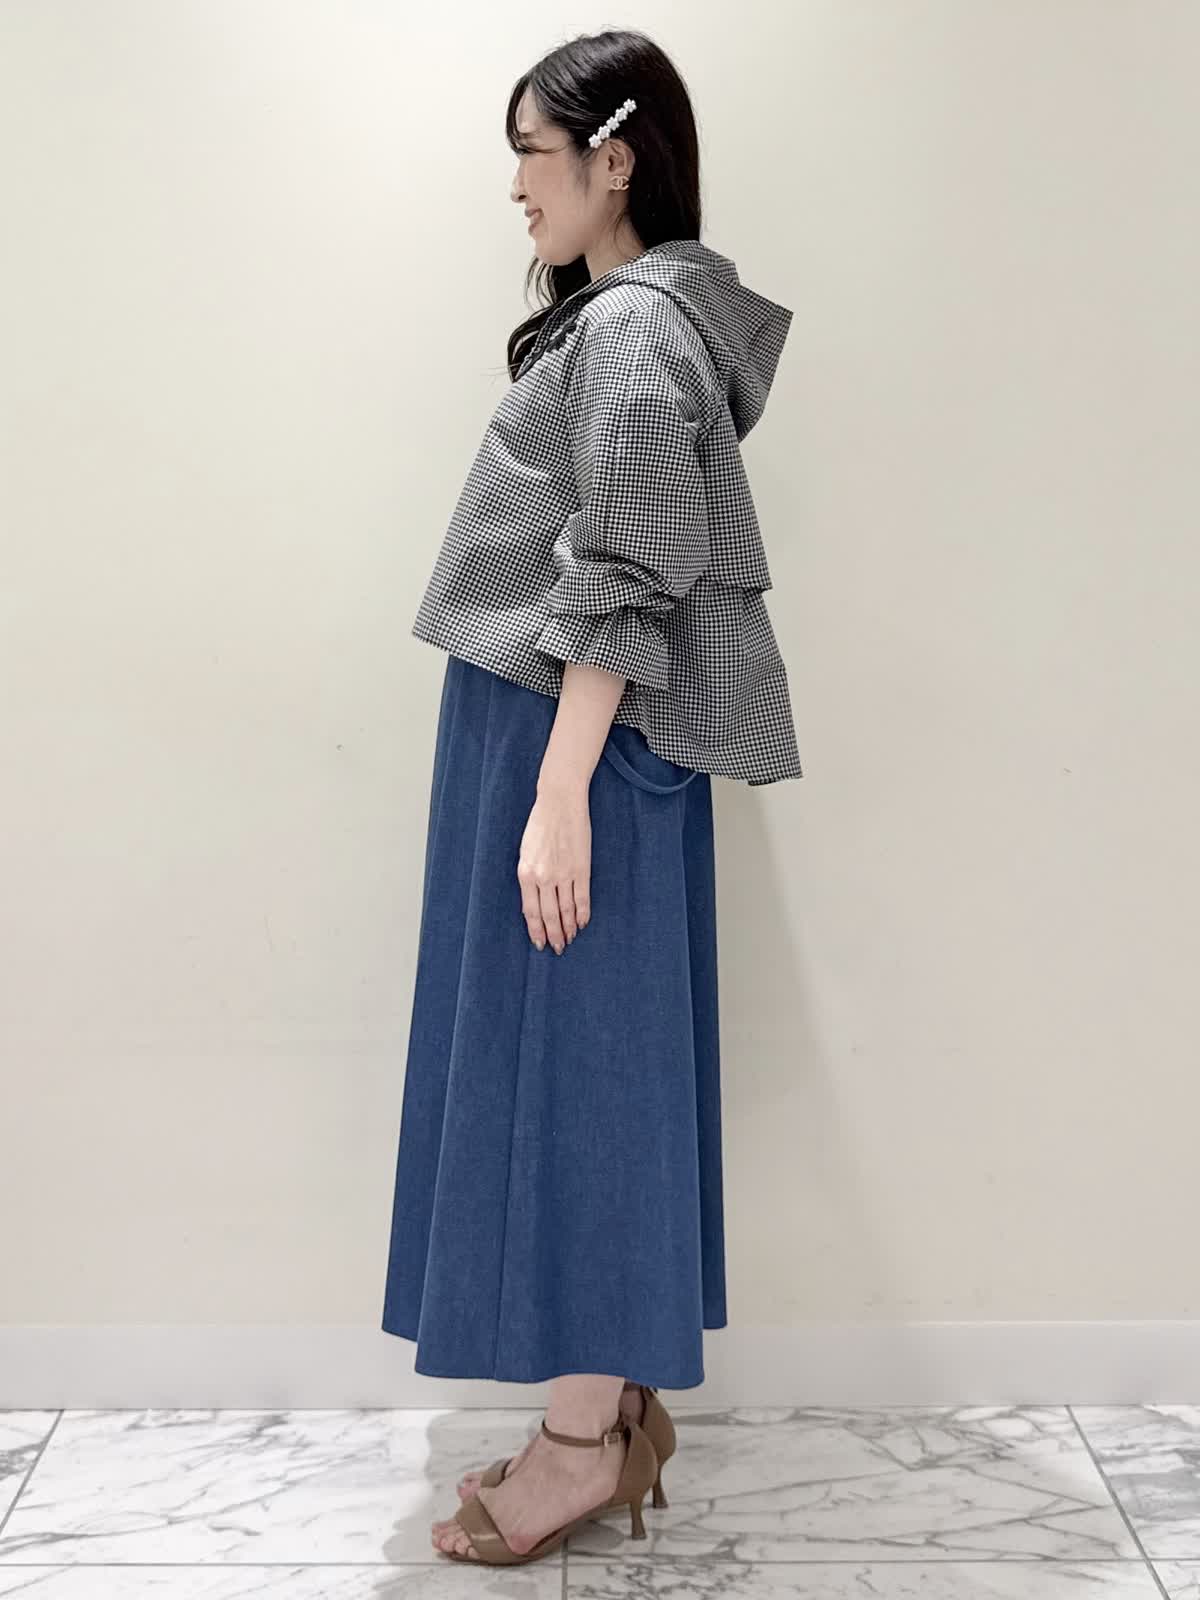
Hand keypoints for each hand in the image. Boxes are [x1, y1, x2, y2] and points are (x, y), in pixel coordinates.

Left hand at [517, 781, 591, 952]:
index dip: (536, 930)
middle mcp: (543, 877)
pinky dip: (583, 913)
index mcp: (525, 873)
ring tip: (571, 939)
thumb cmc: (540, 824)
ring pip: (566, 910)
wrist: (560, 802)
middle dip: (554, 935)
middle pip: (549, 916)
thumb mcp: (525, 851)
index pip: (530, 912)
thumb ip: (529, 876)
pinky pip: (582, 898)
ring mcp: (564, 874)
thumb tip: (534, 901)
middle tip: (558, 948)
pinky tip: (583, 923)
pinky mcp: (581, 868)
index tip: (540, 943)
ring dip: (569, 928)